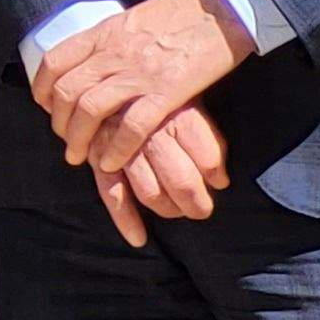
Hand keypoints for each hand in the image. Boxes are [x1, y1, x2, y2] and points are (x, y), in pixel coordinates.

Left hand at [35, 0, 253, 175]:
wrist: (220, 5)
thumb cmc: (179, 13)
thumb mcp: (131, 20)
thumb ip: (108, 41)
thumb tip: (90, 62)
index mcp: (103, 34)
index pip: (54, 62)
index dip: (43, 90)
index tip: (48, 108)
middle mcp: (113, 52)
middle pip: (67, 91)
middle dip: (60, 123)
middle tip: (66, 142)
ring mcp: (139, 71)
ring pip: (91, 109)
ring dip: (80, 139)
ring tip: (81, 157)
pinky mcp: (168, 90)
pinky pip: (133, 125)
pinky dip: (117, 148)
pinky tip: (112, 162)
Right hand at [90, 107, 230, 246]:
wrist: (108, 81)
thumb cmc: (157, 101)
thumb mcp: (189, 106)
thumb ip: (208, 141)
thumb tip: (220, 182)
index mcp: (175, 115)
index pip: (207, 156)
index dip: (216, 175)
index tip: (219, 183)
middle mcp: (148, 132)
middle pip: (180, 178)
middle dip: (195, 202)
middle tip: (202, 210)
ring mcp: (120, 148)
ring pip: (150, 192)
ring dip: (168, 210)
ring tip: (177, 211)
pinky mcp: (98, 159)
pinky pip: (112, 194)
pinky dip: (125, 219)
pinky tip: (139, 238)